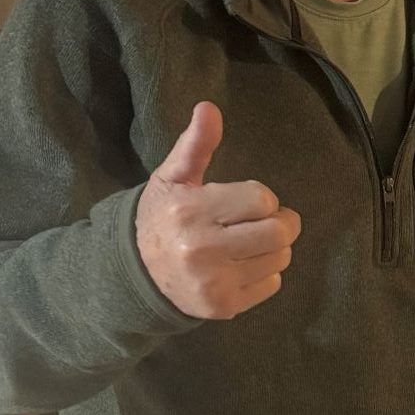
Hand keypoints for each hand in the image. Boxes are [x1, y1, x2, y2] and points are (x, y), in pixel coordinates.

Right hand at [135, 103, 301, 321]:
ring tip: (250, 243)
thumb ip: (195, 145)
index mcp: (191, 211)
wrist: (134, 274)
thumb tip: (209, 107)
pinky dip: (266, 273)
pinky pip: (272, 284)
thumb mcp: (172, 178)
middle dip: (280, 222)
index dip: (262, 199)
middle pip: (279, 232)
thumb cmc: (161, 218)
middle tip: (265, 220)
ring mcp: (214, 283)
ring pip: (280, 258)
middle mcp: (203, 250)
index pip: (262, 200)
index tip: (247, 202)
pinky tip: (242, 266)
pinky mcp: (224, 307)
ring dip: (275, 248)